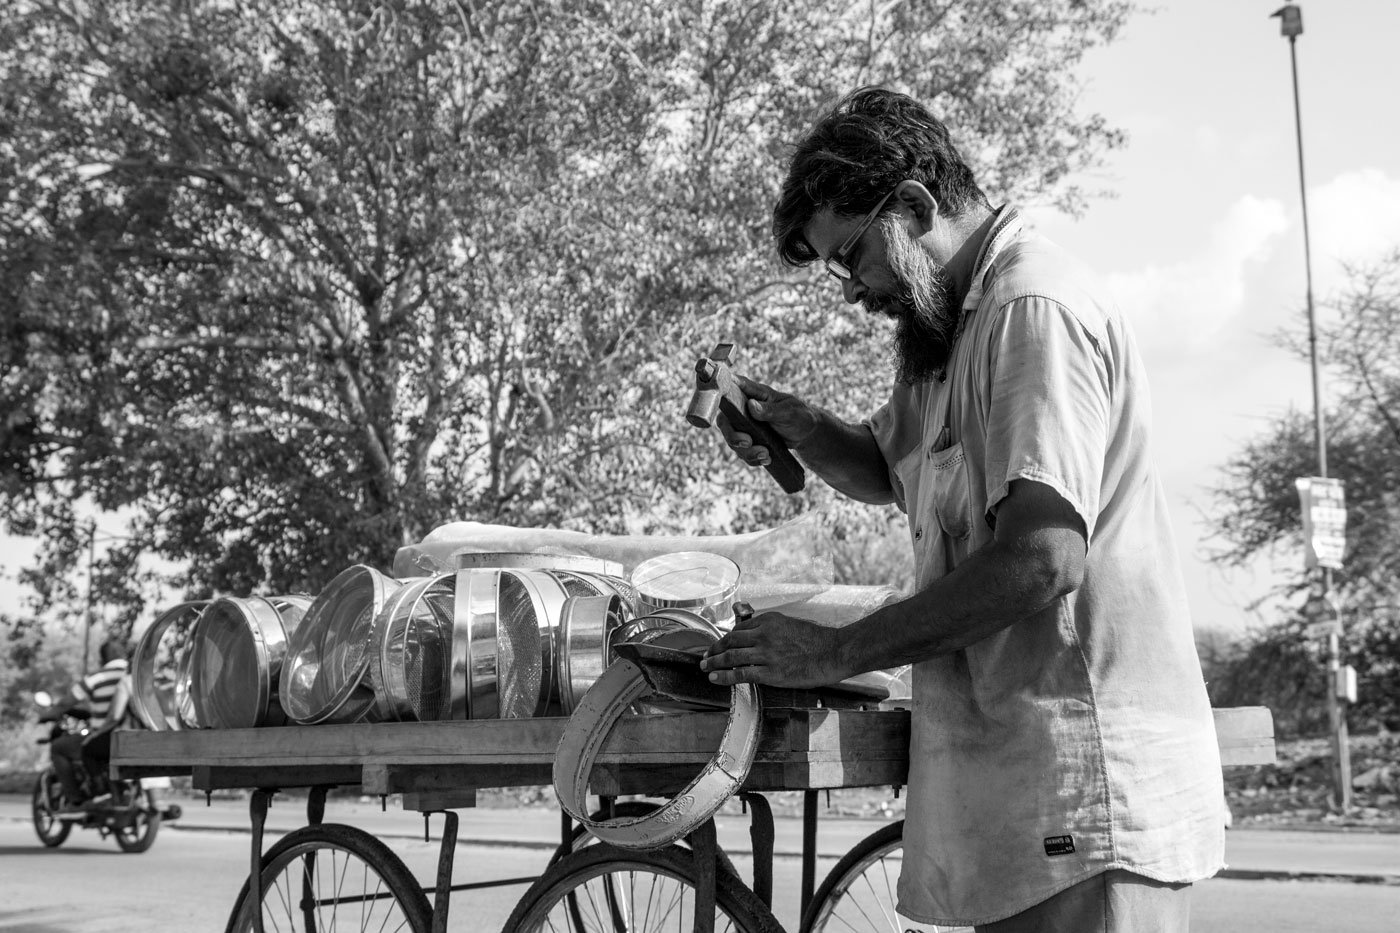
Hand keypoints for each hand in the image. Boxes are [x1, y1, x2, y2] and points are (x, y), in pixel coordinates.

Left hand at [699, 610, 845, 687]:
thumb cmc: (817, 640)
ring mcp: (766, 654)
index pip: (739, 628)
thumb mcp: (790, 624)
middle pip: (730, 641)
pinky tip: (714, 678)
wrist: (833, 652)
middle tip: (706, 655)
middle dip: (714, 649)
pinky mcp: (770, 672)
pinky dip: (723, 676)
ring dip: (714, 662)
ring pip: (730, 656)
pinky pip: (740, 674)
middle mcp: (763, 634)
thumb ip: (771, 629)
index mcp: (768, 621)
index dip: (726, 638)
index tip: (720, 644)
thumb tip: (755, 637)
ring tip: (705, 667)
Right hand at [716, 375, 817, 467]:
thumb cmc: (798, 415)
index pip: (732, 386)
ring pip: (732, 440)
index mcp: (753, 393)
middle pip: (725, 420)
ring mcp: (744, 426)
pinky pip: (742, 452)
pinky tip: (767, 459)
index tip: (722, 402)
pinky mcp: (748, 440)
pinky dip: (753, 458)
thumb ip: (770, 409)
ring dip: (746, 451)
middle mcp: (744, 408)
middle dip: (732, 435)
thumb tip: (751, 405)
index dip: (721, 392)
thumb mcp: (788, 411)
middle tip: (747, 442)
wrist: (806, 433)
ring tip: (765, 454)